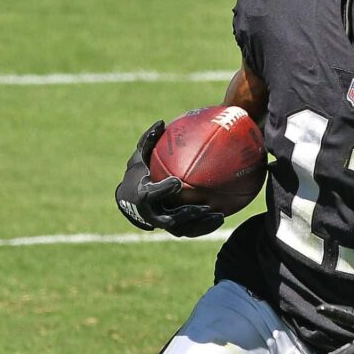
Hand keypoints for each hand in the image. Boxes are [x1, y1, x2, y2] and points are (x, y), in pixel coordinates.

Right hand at [114, 121, 223, 236]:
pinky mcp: (173, 229)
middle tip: (204, 206)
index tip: (177, 182)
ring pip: (183, 229)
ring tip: (219, 216)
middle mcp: (152, 214)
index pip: (151, 195)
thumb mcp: (139, 158)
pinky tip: (222, 216)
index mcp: (142, 195)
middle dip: (186, 214)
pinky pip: (191, 231)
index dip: (163, 190)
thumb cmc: (138, 174)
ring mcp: (162, 224)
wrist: (131, 199)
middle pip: (169, 219)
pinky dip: (205, 226)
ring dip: (201, 224)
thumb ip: (148, 141)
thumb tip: (161, 122)